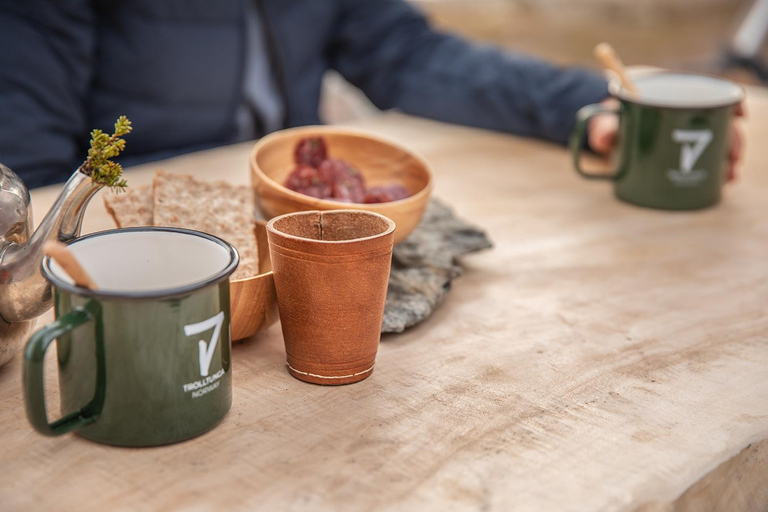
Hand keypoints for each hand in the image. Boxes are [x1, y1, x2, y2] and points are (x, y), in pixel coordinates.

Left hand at [587, 99, 744, 181]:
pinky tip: (725, 180)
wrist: (607, 132)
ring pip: (718, 140)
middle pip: (718, 120)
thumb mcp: (604, 123)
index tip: (739, 114)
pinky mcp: (684, 151)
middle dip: (732, 138)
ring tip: (730, 174)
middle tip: (732, 157)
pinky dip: (718, 167)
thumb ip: (602, 129)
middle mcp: (684, 112)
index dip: (728, 101)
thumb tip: (604, 140)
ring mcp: (687, 133)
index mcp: (669, 94)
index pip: (707, 92)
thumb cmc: (608, 120)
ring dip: (729, 156)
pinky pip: (708, 157)